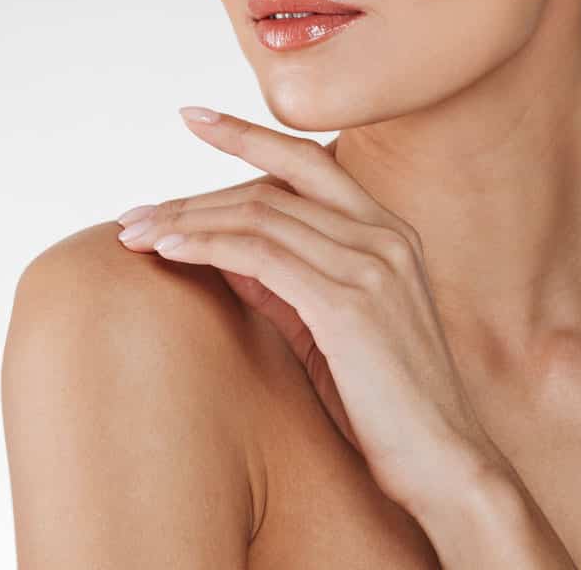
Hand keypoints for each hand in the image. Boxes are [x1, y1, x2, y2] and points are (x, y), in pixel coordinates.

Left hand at [113, 105, 500, 513]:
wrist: (446, 462)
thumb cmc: (387, 400)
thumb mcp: (331, 323)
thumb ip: (285, 277)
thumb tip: (220, 246)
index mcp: (387, 230)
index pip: (304, 161)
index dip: (246, 134)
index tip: (193, 117)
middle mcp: (383, 234)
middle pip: (271, 185)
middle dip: (194, 195)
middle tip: (134, 213)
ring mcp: (371, 264)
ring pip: (259, 214)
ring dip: (186, 220)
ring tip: (134, 233)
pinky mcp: (350, 303)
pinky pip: (260, 255)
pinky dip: (206, 246)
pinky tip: (167, 252)